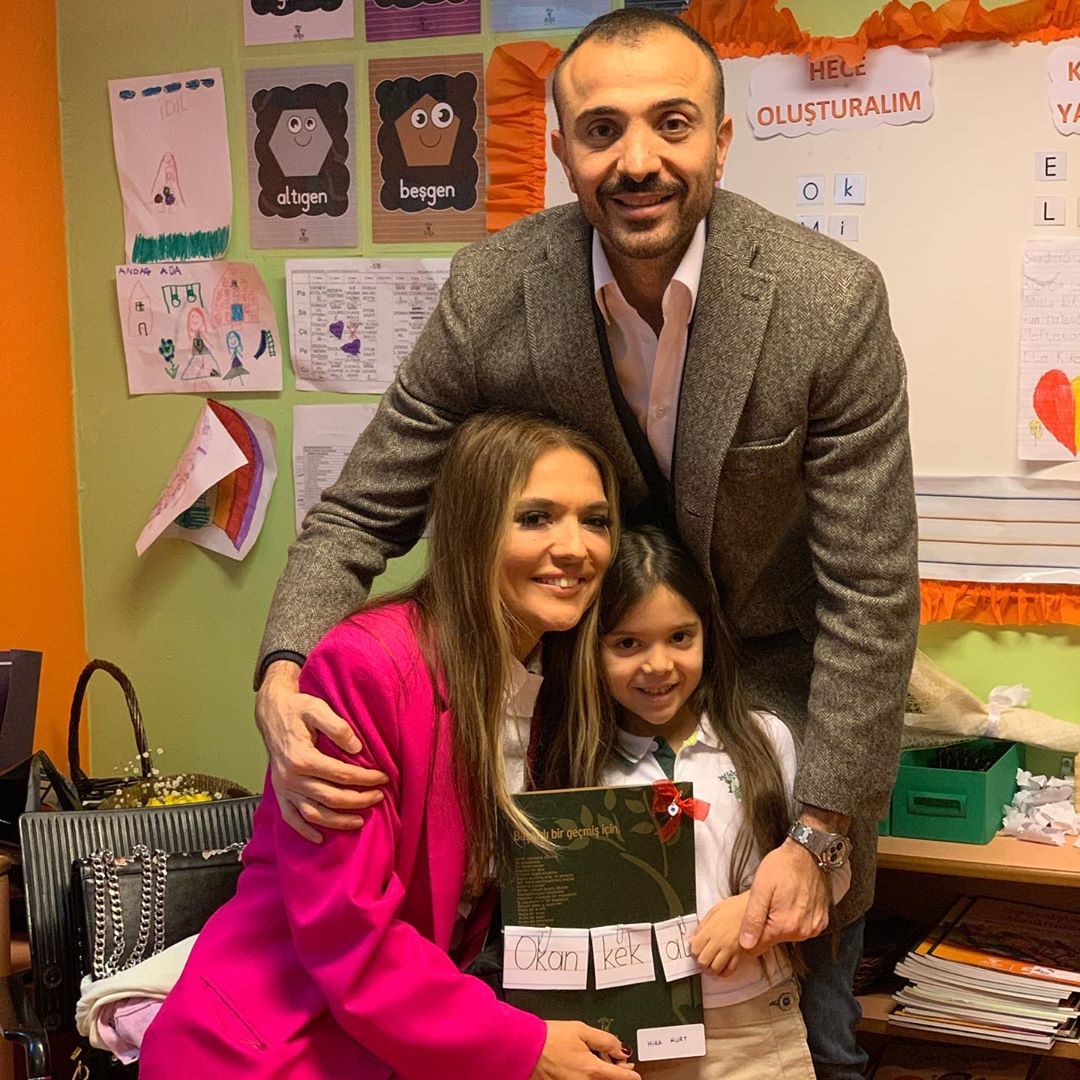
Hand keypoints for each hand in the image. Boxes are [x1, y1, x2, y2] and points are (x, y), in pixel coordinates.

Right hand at [255, 660, 387, 842]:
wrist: (271, 712)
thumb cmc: (297, 709)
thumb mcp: (318, 708)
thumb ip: (338, 726)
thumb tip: (357, 748)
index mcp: (302, 758)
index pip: (342, 775)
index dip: (366, 779)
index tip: (383, 778)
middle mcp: (291, 778)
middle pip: (332, 798)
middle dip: (359, 800)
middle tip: (379, 797)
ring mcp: (284, 788)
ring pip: (314, 814)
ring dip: (338, 821)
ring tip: (360, 821)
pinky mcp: (279, 793)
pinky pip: (291, 818)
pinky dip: (305, 830)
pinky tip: (320, 837)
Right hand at [530, 1021, 636, 1078]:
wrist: (526, 1048)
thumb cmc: (550, 1038)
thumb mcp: (581, 1030)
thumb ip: (605, 1039)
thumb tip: (621, 1049)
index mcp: (591, 1069)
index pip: (619, 1077)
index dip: (630, 1075)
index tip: (636, 1074)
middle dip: (617, 1073)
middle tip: (618, 1062)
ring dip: (602, 1074)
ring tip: (600, 1060)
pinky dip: (589, 1075)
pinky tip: (584, 1064)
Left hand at [690, 892, 749, 975]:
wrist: (754, 907)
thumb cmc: (735, 907)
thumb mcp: (714, 911)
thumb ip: (702, 926)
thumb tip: (692, 939)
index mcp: (711, 930)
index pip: (695, 948)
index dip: (693, 952)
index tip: (694, 951)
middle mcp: (720, 941)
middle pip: (704, 961)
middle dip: (700, 963)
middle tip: (701, 960)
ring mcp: (730, 949)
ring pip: (716, 968)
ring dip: (710, 970)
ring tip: (710, 966)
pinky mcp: (741, 954)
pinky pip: (731, 970)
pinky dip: (724, 973)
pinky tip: (721, 969)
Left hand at [737, 839, 829, 950]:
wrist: (808, 853)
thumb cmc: (782, 866)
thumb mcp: (760, 888)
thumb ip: (753, 918)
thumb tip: (746, 944)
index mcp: (784, 926)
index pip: (759, 946)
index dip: (750, 934)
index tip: (749, 919)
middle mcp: (802, 931)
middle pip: (774, 939)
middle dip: (766, 926)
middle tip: (765, 903)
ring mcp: (814, 927)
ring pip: (788, 934)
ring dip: (781, 922)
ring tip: (779, 900)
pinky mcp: (821, 921)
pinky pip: (802, 927)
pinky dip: (795, 918)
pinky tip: (792, 902)